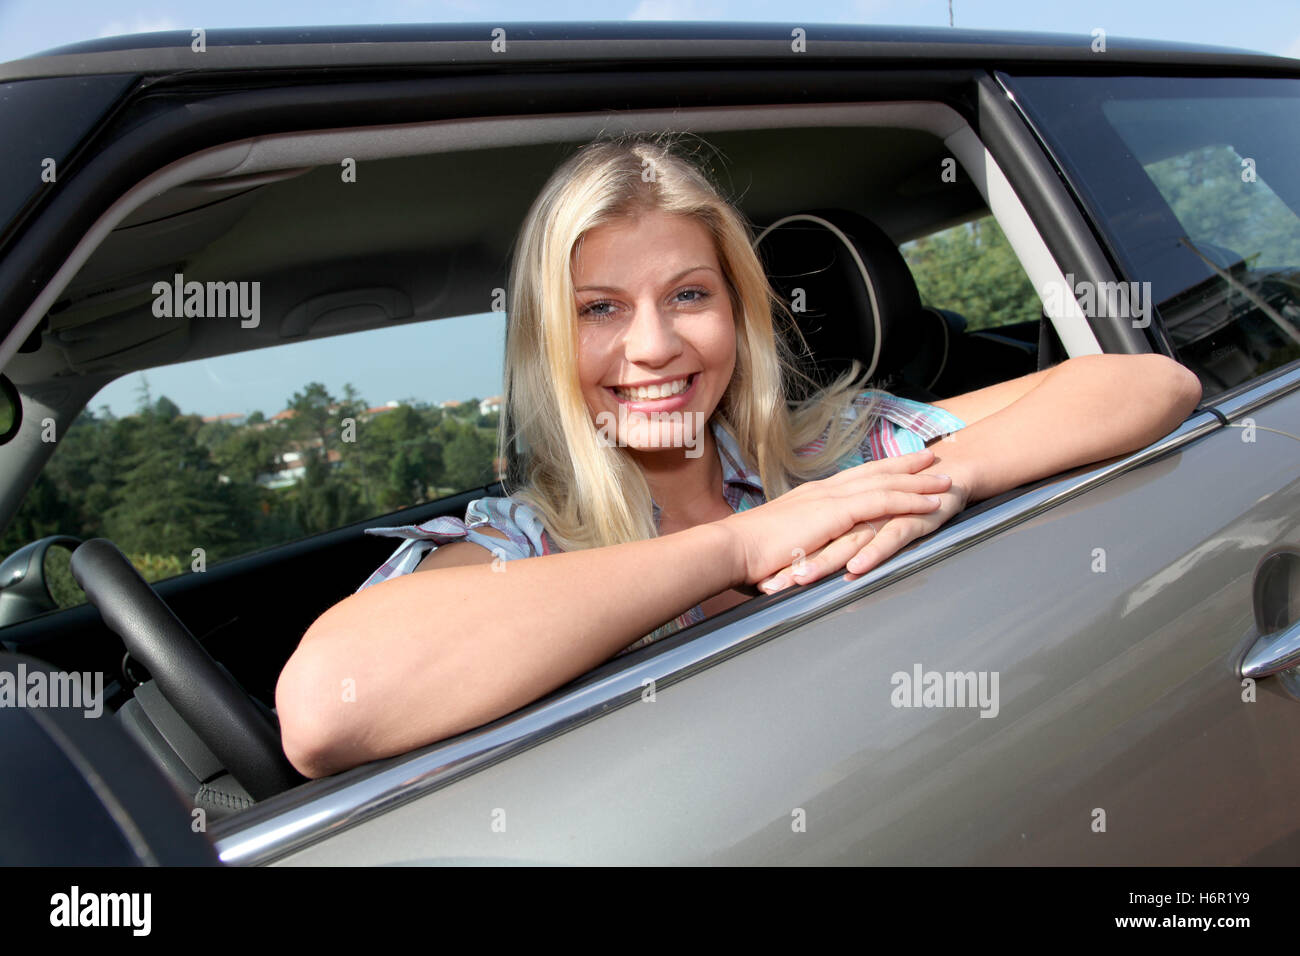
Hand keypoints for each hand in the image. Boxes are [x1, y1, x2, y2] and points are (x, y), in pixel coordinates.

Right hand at [718, 449, 951, 590]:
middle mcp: (825, 490)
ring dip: (918, 481)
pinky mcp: (838, 513)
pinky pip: (884, 502)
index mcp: (811, 497)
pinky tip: (932, 502)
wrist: (732, 549)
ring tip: (945, 480)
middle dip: (905, 464)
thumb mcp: (781, 542)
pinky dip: (910, 499)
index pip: (853, 478)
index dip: (877, 471)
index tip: (898, 464)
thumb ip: (799, 540)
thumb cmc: (747, 553)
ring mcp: (832, 498)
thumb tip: (804, 549)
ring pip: (886, 483)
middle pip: (874, 472)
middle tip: (931, 456)